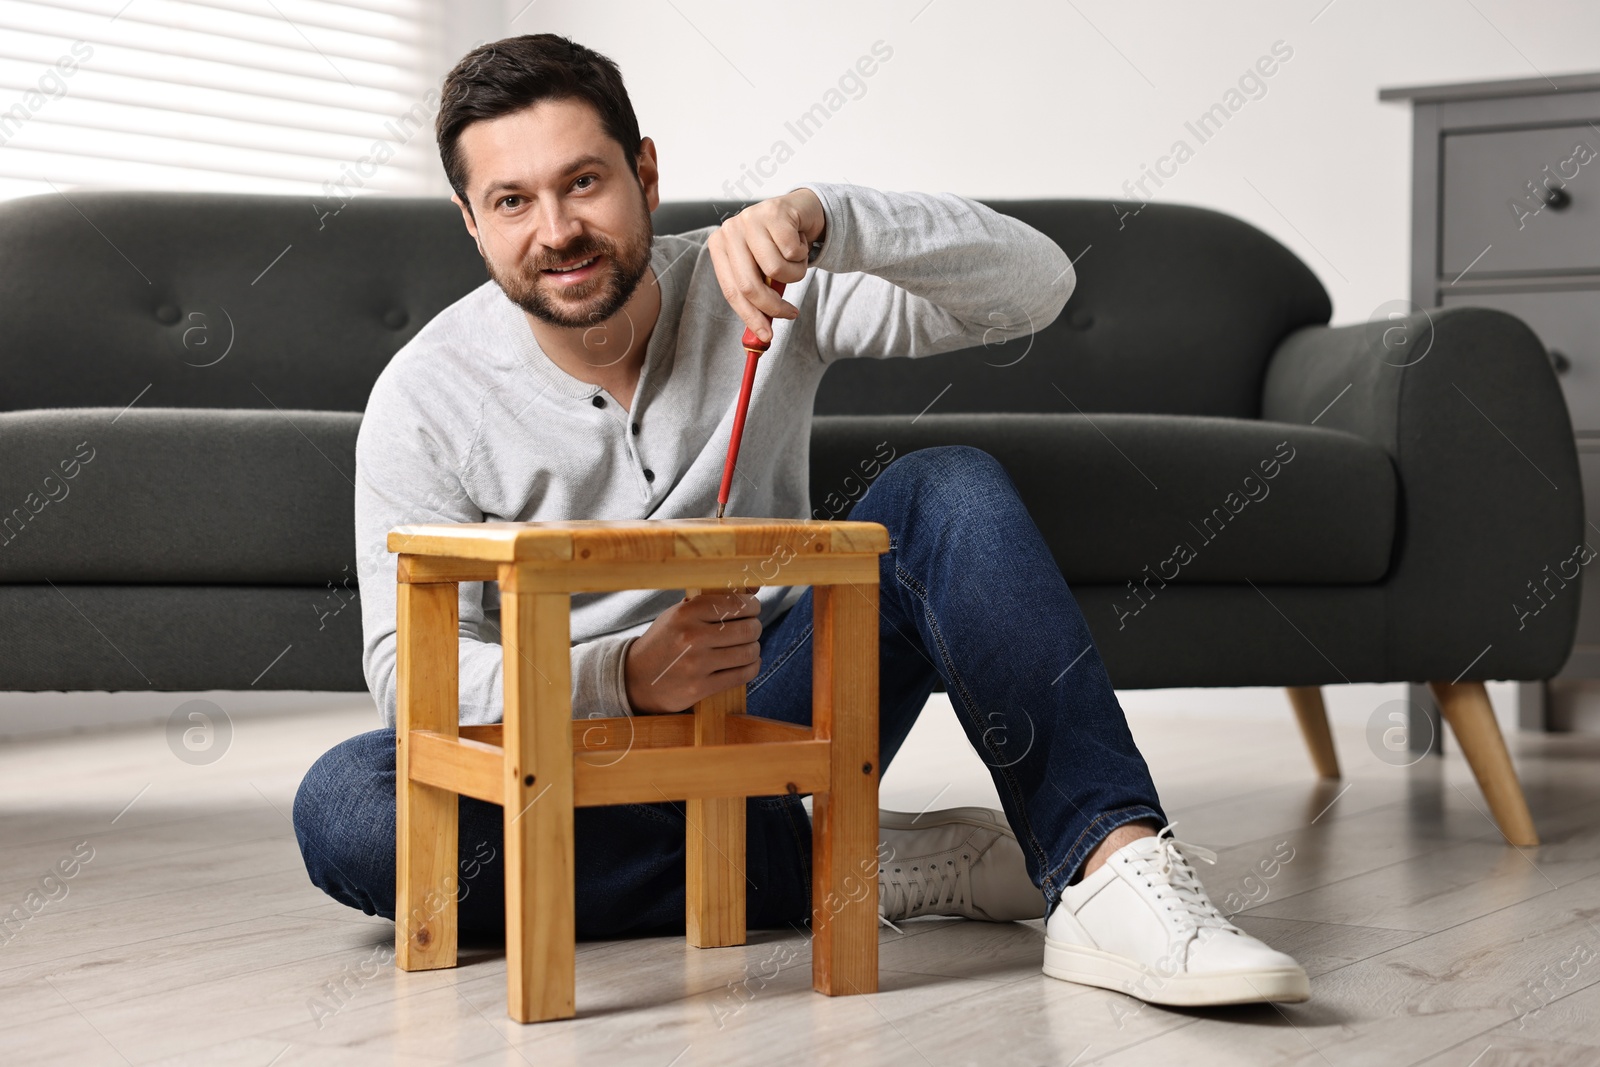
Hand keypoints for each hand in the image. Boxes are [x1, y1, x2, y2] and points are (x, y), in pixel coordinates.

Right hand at [624, 591, 762, 713]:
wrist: (636, 677)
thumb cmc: (666, 640)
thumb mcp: (680, 614)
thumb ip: (714, 600)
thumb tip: (755, 586)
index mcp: (686, 612)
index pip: (736, 604)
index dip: (752, 605)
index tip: (753, 609)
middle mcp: (691, 637)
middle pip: (747, 629)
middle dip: (755, 628)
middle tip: (751, 629)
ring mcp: (696, 664)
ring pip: (748, 652)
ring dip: (753, 649)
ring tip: (748, 646)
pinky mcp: (700, 687)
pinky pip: (742, 675)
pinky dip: (752, 667)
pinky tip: (747, 663)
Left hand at [707, 187, 825, 343]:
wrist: (799, 211)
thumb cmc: (777, 245)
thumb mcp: (761, 269)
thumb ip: (757, 295)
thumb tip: (761, 332)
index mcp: (719, 246)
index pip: (731, 291)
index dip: (749, 317)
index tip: (766, 335)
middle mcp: (730, 230)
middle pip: (750, 285)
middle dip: (774, 306)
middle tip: (790, 313)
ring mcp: (750, 218)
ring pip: (776, 269)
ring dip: (794, 273)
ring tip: (794, 260)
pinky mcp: (774, 211)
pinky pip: (792, 251)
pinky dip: (802, 254)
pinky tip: (799, 242)